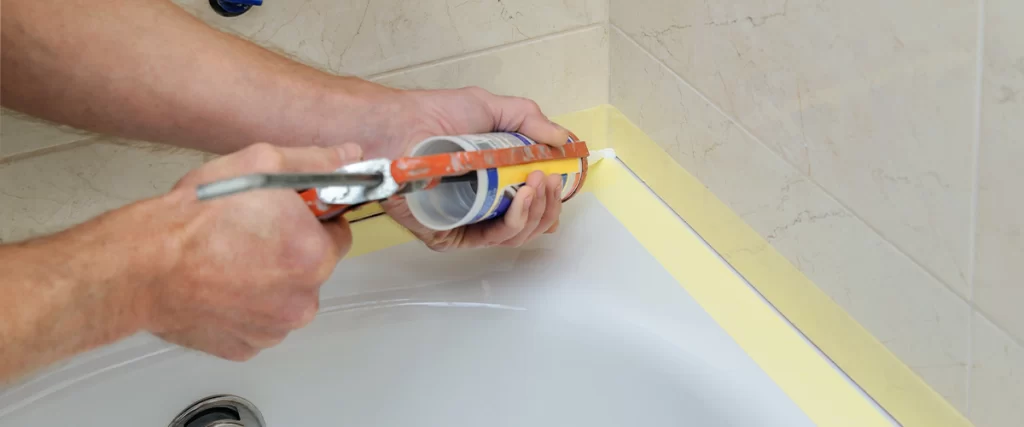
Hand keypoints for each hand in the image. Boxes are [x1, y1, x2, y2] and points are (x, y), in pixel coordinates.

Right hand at [141, 143, 361, 360]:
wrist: (141, 265)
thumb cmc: (195, 218)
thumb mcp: (261, 165)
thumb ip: (314, 162)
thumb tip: (348, 155)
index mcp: (314, 256)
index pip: (338, 235)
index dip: (314, 220)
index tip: (288, 214)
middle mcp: (301, 301)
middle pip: (312, 269)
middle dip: (290, 250)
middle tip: (250, 232)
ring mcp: (273, 329)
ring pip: (286, 298)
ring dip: (268, 281)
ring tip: (230, 258)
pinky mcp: (245, 346)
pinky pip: (257, 323)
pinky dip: (245, 307)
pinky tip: (219, 285)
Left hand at [378, 87, 570, 250]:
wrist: (402, 125)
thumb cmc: (437, 115)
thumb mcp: (492, 108)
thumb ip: (531, 121)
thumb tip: (566, 142)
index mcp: (492, 183)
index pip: (532, 203)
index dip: (552, 198)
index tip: (561, 177)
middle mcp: (481, 206)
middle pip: (531, 223)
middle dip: (549, 204)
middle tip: (549, 178)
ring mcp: (465, 223)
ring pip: (516, 235)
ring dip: (538, 210)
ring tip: (539, 182)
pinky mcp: (448, 236)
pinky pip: (491, 239)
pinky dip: (515, 221)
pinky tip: (524, 198)